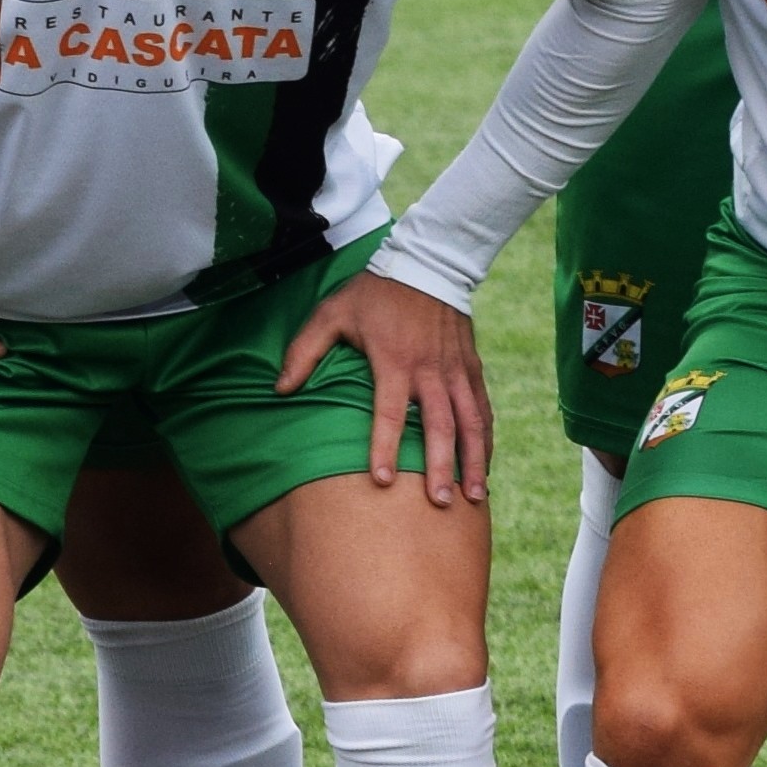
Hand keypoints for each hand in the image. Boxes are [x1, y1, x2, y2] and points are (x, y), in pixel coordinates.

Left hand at [280, 261, 491, 506]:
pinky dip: (487, 439)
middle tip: (439, 503)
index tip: (384, 482)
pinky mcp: (472, 368)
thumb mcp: (331, 313)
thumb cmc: (373, 293)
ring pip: (471, 423)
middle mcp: (429, 371)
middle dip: (442, 467)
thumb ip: (303, 351)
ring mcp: (455, 371)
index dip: (385, 448)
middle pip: (439, 426)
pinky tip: (486, 467)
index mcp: (393, 361)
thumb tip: (279, 389)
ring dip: (474, 461)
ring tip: (474, 497)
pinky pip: (483, 409)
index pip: (389, 414)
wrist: (428, 263)